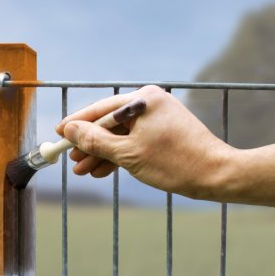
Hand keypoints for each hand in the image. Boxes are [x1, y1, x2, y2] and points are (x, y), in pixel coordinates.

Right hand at [56, 85, 232, 199]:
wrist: (216, 176)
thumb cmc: (175, 162)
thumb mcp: (127, 154)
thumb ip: (95, 140)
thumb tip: (69, 129)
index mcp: (143, 99)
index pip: (100, 109)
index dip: (76, 123)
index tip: (58, 133)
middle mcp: (150, 103)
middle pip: (109, 123)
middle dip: (89, 144)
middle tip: (71, 160)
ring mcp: (157, 119)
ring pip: (120, 136)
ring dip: (102, 153)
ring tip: (83, 170)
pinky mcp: (162, 134)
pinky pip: (133, 142)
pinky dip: (119, 156)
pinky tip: (103, 171)